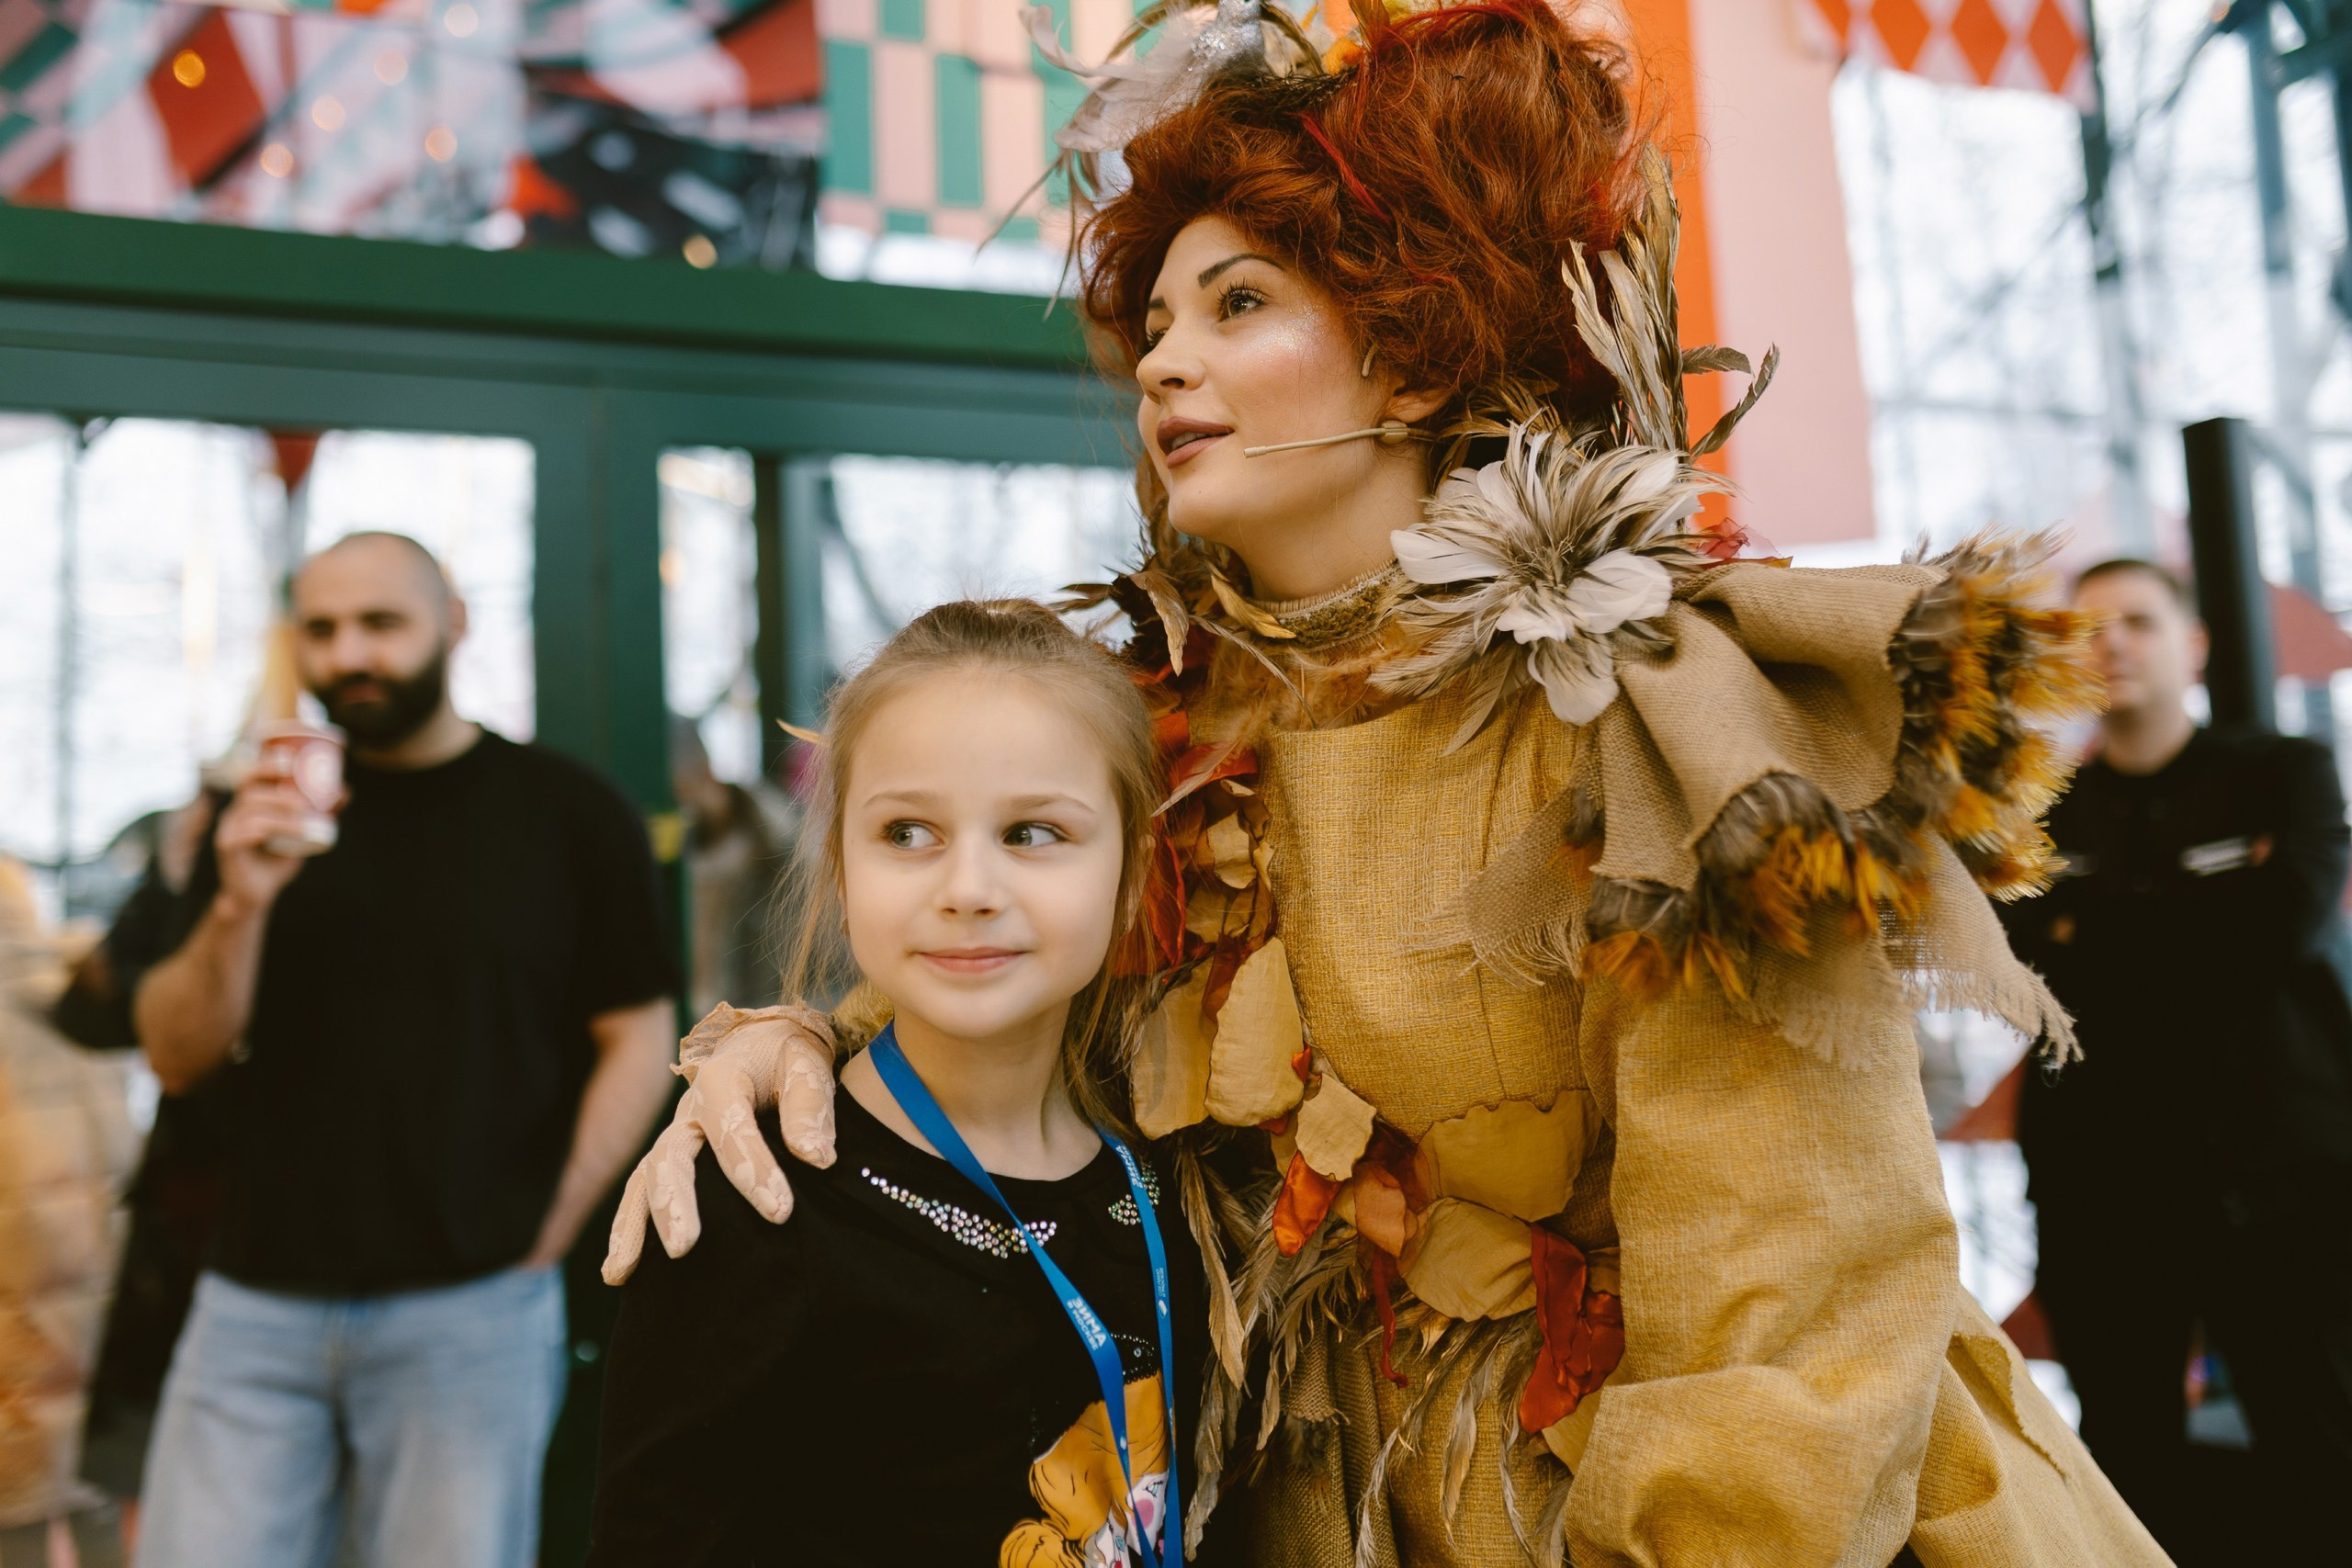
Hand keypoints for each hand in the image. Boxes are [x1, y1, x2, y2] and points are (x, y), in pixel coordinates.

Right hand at [211, 773, 327, 915]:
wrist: (258, 892)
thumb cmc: (278, 858)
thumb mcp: (301, 833)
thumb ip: (318, 812)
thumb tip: (344, 790)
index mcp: (249, 804)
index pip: (252, 776)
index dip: (266, 765)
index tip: (289, 760)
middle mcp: (235, 812)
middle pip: (250, 791)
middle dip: (277, 792)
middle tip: (303, 801)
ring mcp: (228, 829)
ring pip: (251, 813)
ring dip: (279, 815)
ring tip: (303, 819)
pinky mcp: (226, 847)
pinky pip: (243, 834)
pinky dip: (264, 831)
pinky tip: (279, 834)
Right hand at [602, 1006, 839, 1284]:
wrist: (765, 1046)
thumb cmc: (789, 1060)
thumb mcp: (807, 1067)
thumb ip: (811, 1109)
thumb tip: (817, 1158)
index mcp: (722, 1078)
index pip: (733, 1128)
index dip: (755, 1170)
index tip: (780, 1213)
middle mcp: (688, 1109)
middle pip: (672, 1157)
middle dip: (675, 1203)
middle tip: (684, 1248)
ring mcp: (675, 1135)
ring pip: (645, 1180)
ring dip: (635, 1225)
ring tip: (624, 1272)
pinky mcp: (671, 1158)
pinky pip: (640, 1193)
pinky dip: (627, 1229)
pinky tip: (620, 1273)